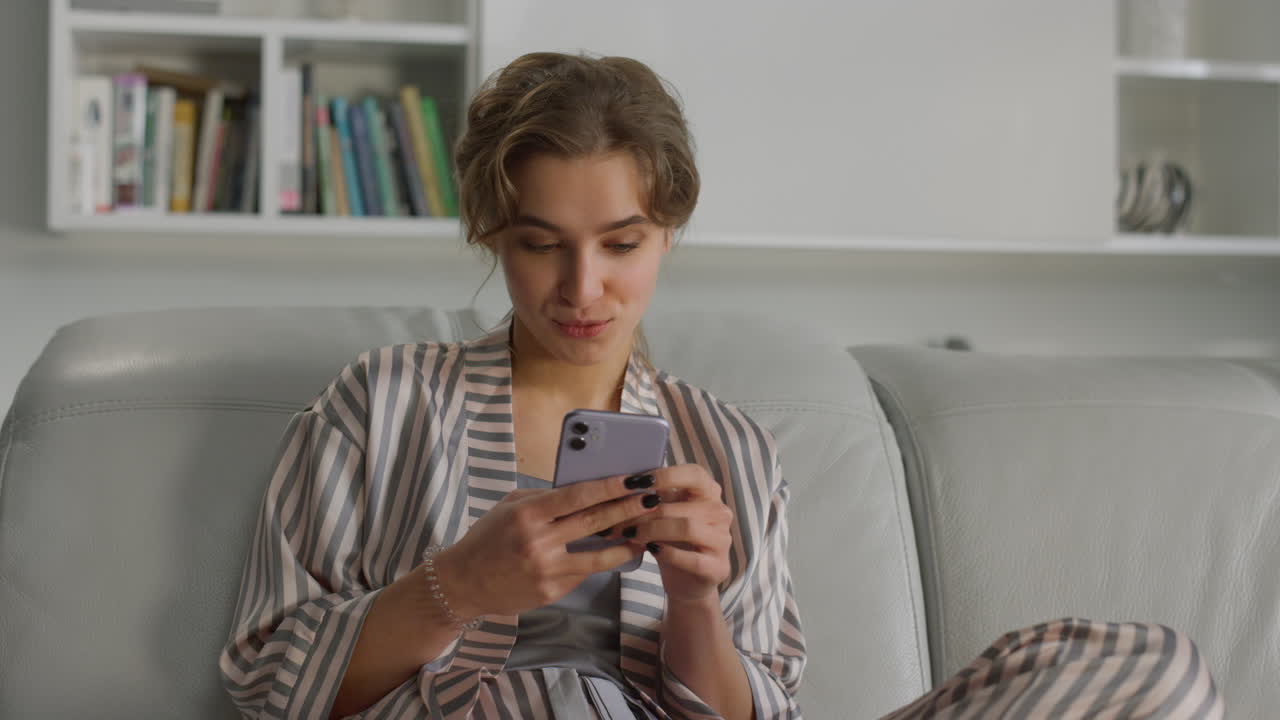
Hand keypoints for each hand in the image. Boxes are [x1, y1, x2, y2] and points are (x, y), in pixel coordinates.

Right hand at [435, 474, 662, 618]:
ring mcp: (546, 570)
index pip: (577, 496)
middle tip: (653, 498)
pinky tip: (619, 552)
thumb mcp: (510, 507)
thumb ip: (544, 498)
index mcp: (527, 514)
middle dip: (628, 509)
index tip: (634, 478)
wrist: (464, 582)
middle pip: (594, 522)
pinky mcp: (551, 591)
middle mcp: (538, 542)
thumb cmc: (487, 538)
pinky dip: (602, 561)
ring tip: (647, 531)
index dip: (610, 486)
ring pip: (599, 555)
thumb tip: (584, 489)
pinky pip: (584, 572)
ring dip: (627, 542)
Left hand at [619, 464, 732, 606]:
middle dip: (644, 512)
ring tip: (630, 535)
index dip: (665, 475)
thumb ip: (654, 496)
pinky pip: (691, 558)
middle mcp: (720, 512)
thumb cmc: (672, 541)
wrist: (687, 582)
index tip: (636, 482)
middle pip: (680, 505)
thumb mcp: (664, 513)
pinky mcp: (719, 567)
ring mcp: (722, 540)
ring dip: (652, 530)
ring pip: (686, 528)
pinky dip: (667, 553)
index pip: (694, 474)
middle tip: (619, 520)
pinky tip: (651, 550)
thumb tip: (625, 482)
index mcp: (709, 493)